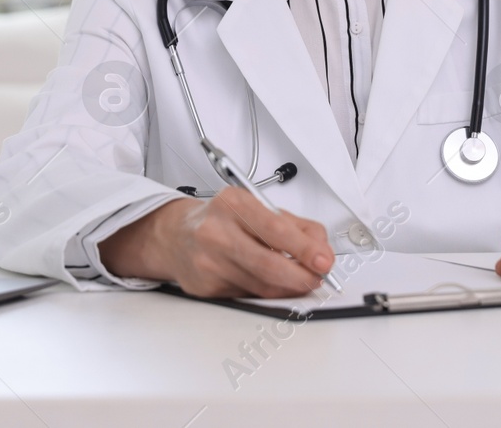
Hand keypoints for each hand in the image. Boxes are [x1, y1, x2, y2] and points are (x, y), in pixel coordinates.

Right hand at [97, 188, 334, 298]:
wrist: (176, 235)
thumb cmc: (221, 219)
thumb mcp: (256, 207)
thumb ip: (294, 225)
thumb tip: (322, 249)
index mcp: (232, 204)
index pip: (275, 229)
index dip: (304, 249)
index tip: (324, 260)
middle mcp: (216, 232)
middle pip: (268, 264)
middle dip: (301, 277)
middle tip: (317, 278)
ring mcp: (208, 263)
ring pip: (261, 286)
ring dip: (288, 287)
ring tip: (298, 279)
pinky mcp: (206, 288)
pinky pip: (248, 296)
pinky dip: (266, 292)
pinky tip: (266, 281)